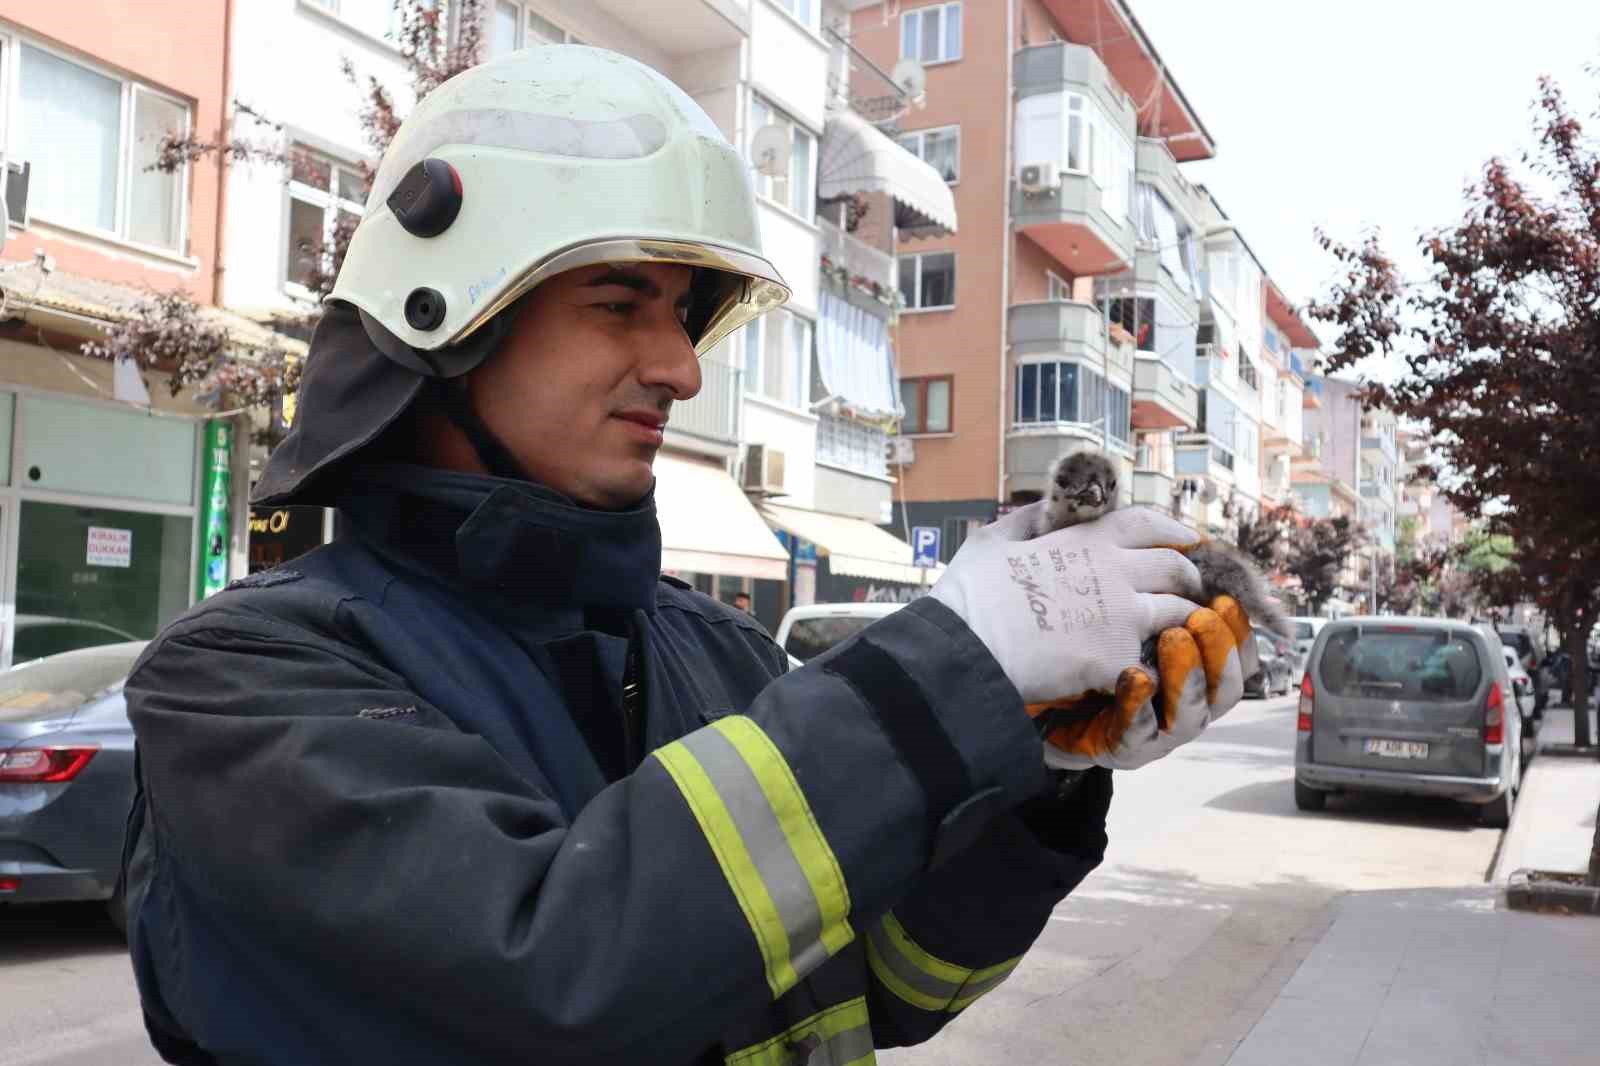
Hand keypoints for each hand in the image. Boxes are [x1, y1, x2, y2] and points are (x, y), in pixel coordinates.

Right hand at [929, 501, 1204, 707]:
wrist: (967, 650)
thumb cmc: (971, 595)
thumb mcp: (991, 541)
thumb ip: (1025, 521)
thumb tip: (1041, 509)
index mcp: (1087, 543)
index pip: (1147, 524)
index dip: (1172, 530)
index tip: (1186, 540)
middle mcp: (1115, 574)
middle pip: (1174, 567)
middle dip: (1186, 577)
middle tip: (1186, 589)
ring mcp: (1122, 618)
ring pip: (1177, 613)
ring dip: (1182, 620)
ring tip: (1179, 631)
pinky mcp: (1118, 660)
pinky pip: (1155, 661)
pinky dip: (1155, 665)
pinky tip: (1150, 671)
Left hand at [1035, 593, 1253, 770]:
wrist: (1030, 688)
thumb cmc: (1079, 640)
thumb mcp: (1115, 601)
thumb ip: (1148, 573)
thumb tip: (1179, 531)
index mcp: (1193, 662)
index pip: (1235, 649)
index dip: (1239, 626)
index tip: (1225, 594)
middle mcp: (1185, 698)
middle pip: (1229, 683)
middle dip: (1222, 648)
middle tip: (1202, 615)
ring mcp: (1158, 727)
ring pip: (1196, 713)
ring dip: (1190, 675)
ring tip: (1174, 638)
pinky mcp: (1123, 747)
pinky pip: (1139, 733)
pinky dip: (1139, 706)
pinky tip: (1134, 677)